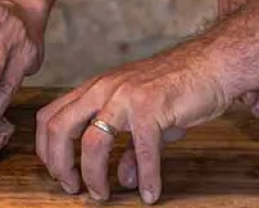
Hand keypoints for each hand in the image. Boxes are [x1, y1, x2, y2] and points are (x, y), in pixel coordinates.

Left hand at [36, 45, 228, 204]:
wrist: (212, 64)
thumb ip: (129, 148)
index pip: (50, 116)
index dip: (47, 150)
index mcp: (95, 88)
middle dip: (59, 164)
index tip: (60, 174)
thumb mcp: (144, 118)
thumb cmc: (177, 88)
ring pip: (92, 141)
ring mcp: (126, 97)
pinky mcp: (152, 108)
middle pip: (59, 127)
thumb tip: (122, 179)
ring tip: (102, 195)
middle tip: (71, 187)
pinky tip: (151, 194)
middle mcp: (103, 89)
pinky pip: (142, 151)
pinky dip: (146, 177)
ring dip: (93, 176)